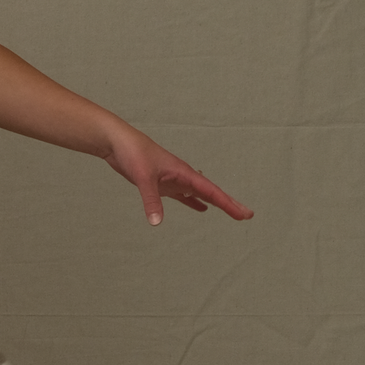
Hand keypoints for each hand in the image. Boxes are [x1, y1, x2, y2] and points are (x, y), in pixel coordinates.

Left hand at [103, 126, 252, 226]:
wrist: (118, 142)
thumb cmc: (133, 154)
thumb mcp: (143, 178)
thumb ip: (151, 200)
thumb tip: (156, 222)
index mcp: (184, 173)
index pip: (212, 192)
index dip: (229, 204)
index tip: (245, 214)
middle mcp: (182, 176)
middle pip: (211, 193)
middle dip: (228, 204)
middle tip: (246, 215)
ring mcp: (173, 179)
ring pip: (199, 194)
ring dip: (214, 202)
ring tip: (230, 211)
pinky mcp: (162, 182)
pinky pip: (183, 195)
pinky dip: (193, 202)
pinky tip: (200, 208)